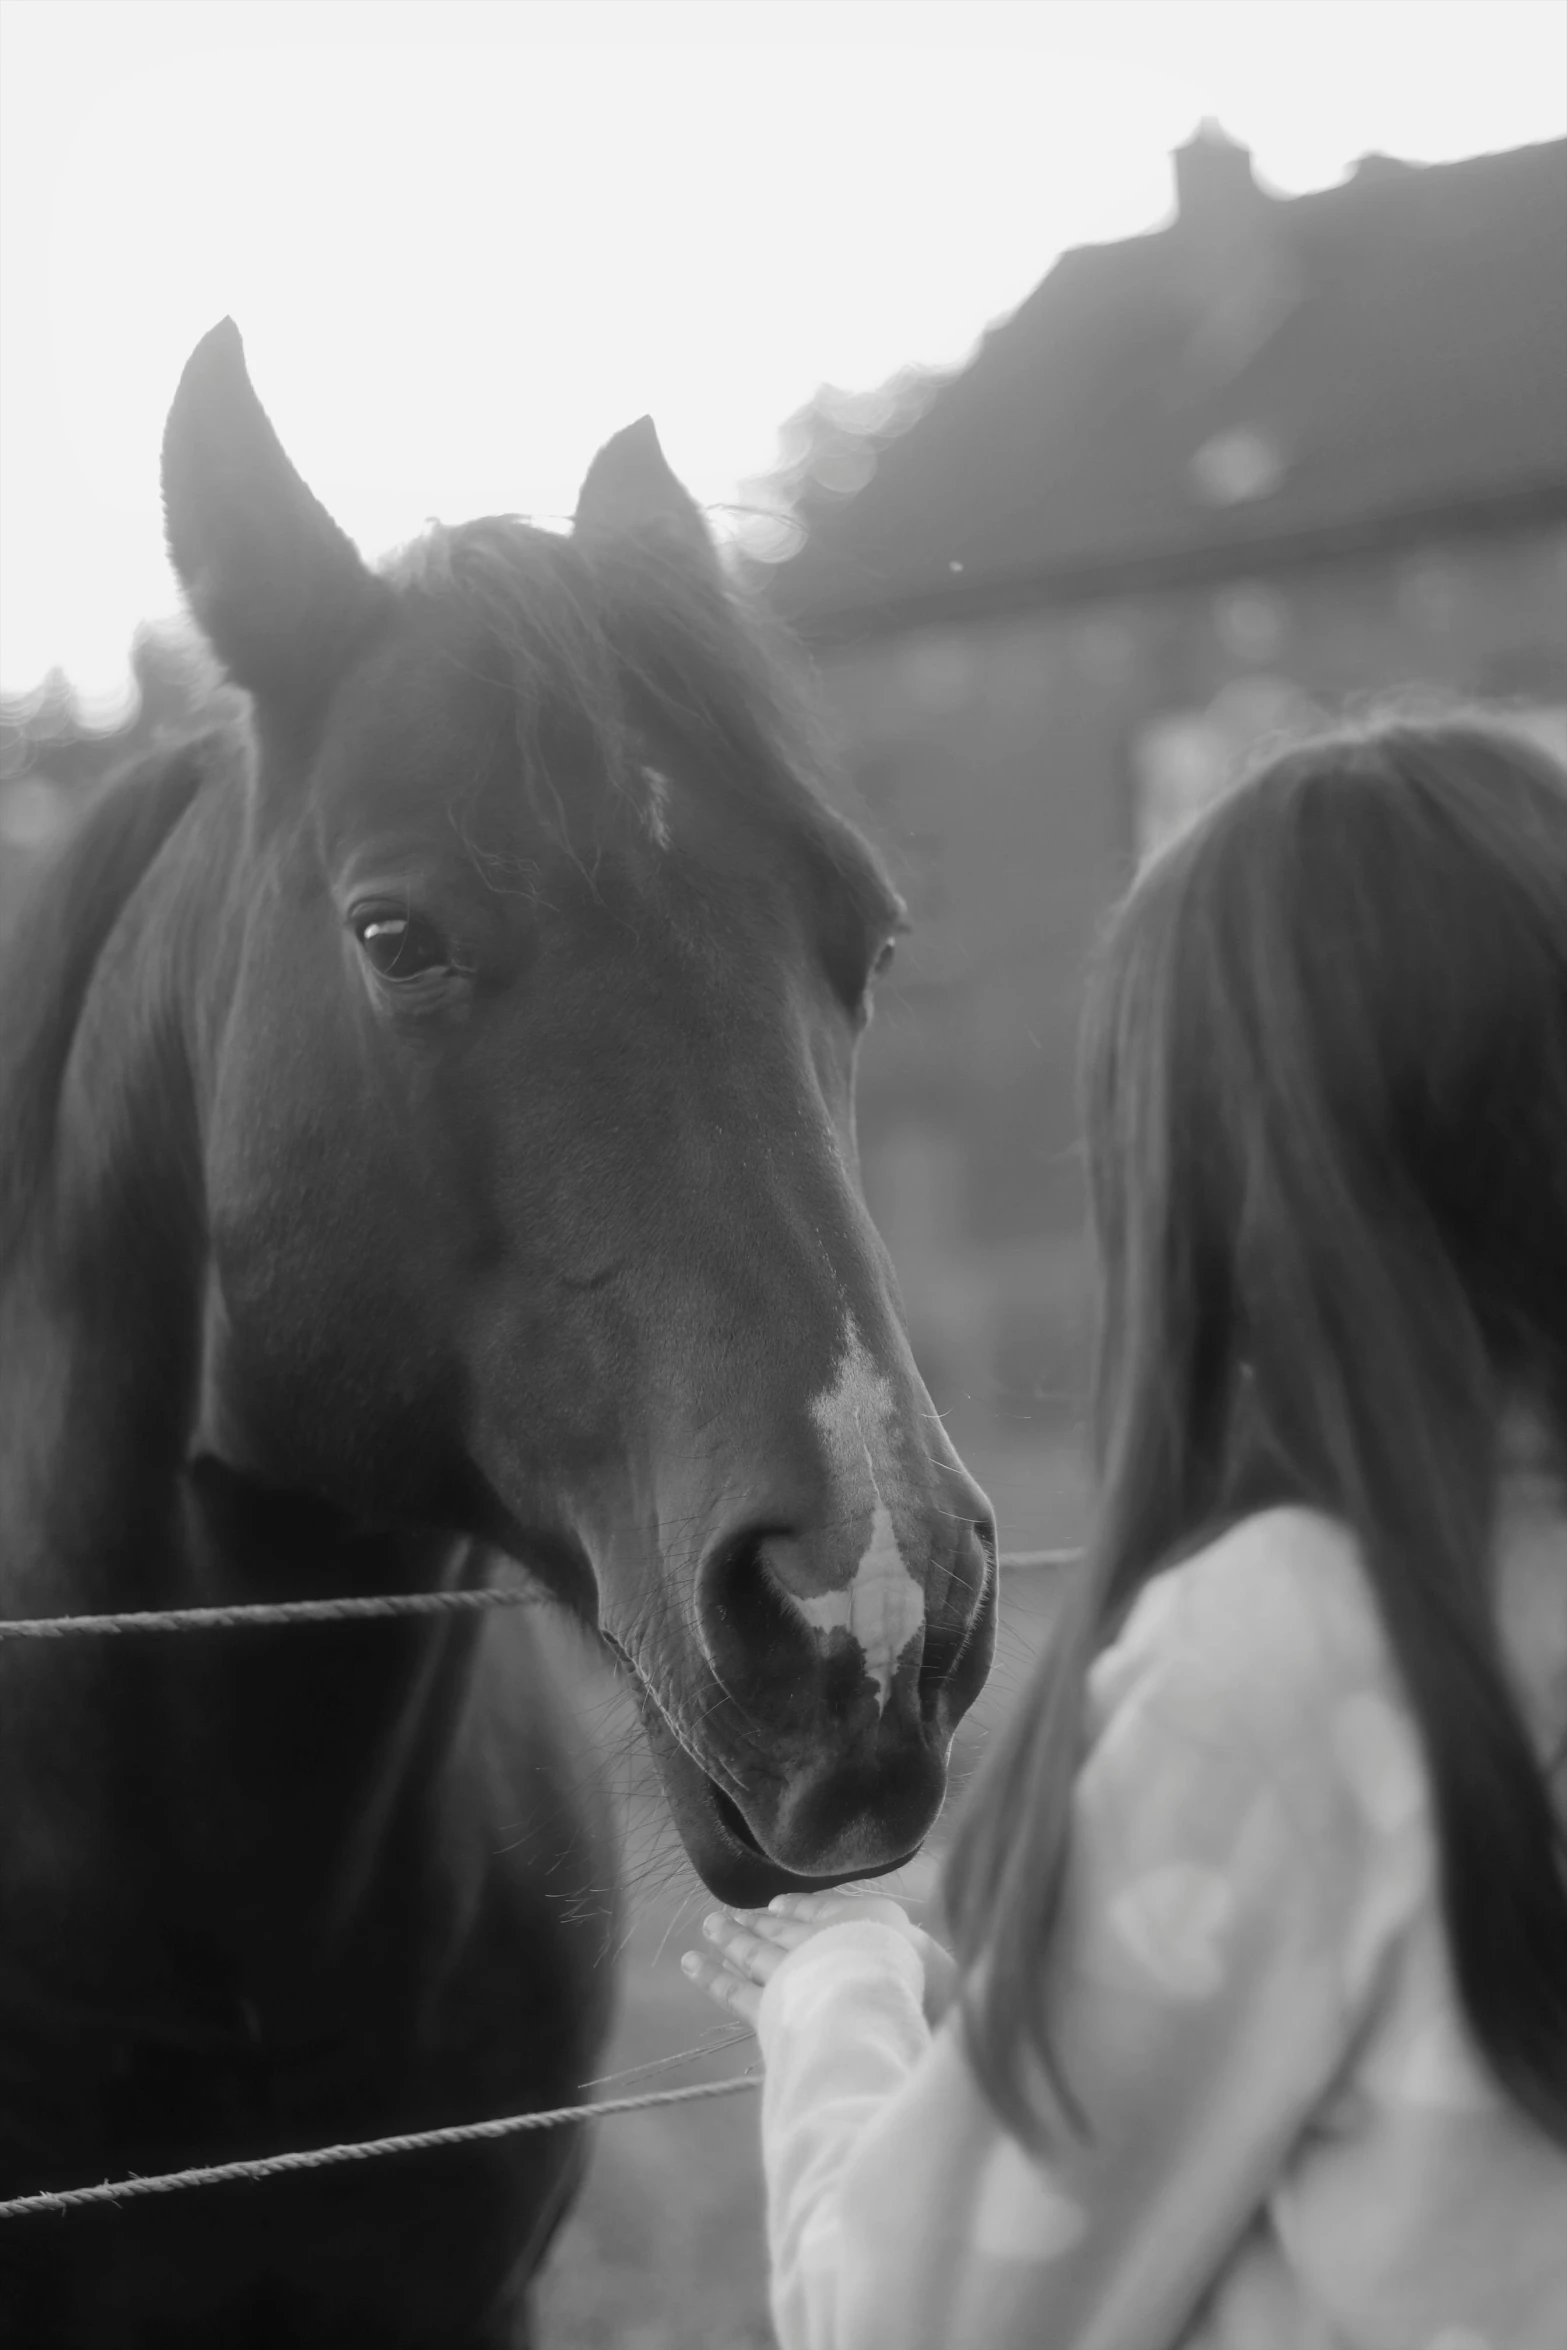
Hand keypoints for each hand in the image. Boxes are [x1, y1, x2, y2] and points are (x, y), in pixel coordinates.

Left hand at [681, 1890, 955, 2028]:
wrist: (885, 1999)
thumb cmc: (928, 1988)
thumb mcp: (951, 1976)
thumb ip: (945, 1971)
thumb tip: (962, 1967)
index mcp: (865, 1924)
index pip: (825, 1914)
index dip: (802, 1911)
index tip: (779, 1906)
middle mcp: (825, 1939)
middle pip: (786, 1928)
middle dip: (761, 1921)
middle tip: (732, 1913)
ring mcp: (792, 1967)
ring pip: (756, 1950)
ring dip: (733, 1938)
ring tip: (710, 1927)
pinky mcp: (768, 2002)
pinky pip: (735, 1989)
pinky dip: (714, 1975)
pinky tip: (694, 1962)